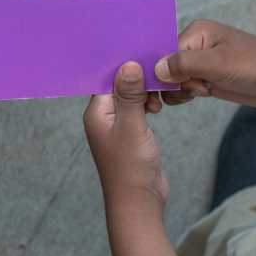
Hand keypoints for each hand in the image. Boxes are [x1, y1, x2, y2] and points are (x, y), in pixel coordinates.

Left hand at [84, 61, 169, 207]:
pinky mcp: (130, 135)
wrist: (139, 202)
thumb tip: (128, 65)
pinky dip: (147, 105)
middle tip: (156, 75)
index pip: (106, 79)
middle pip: (118, 86)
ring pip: (129, 98)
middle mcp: (102, 117)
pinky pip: (136, 111)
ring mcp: (116, 126)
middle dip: (136, 78)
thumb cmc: (130, 167)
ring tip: (159, 97)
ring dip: (144, 93)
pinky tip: (158, 107)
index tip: (141, 54)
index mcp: (95, 112)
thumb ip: (130, 96)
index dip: (123, 66)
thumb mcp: (132, 126)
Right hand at [154, 19, 255, 107]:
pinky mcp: (207, 79)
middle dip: (171, 82)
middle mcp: (194, 46)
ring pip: (174, 79)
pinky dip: (185, 94)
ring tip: (201, 91)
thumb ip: (184, 64)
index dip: (161, 70)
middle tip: (193, 89)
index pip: (164, 52)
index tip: (163, 86)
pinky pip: (185, 87)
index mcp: (195, 33)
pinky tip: (197, 96)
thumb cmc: (252, 64)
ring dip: (180, 90)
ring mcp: (201, 64)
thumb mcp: (216, 63)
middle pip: (166, 66)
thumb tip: (155, 70)